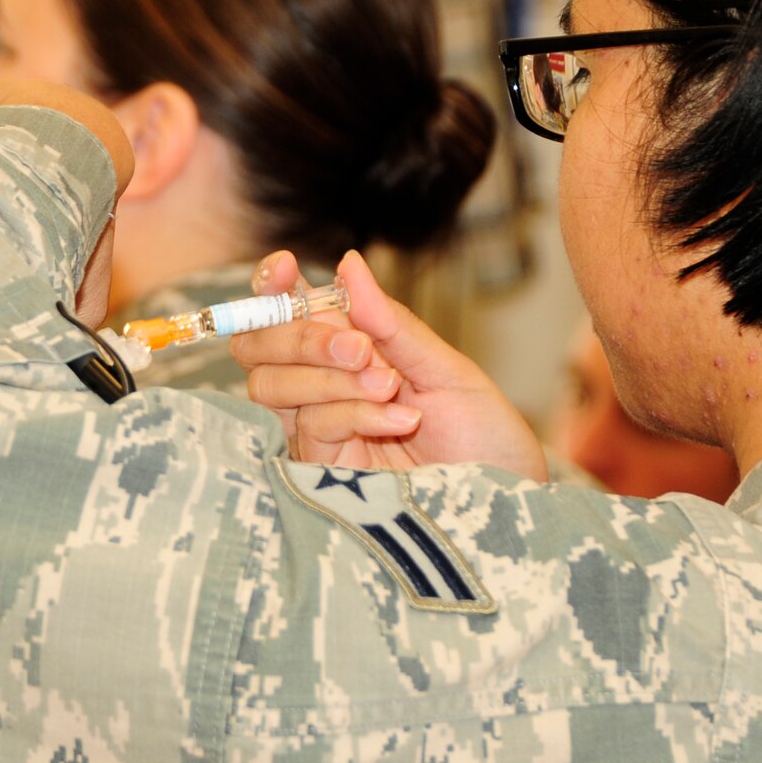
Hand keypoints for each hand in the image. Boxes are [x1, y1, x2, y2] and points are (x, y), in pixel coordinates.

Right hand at [232, 249, 546, 480]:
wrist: (505, 499)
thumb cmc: (483, 435)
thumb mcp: (444, 368)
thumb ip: (390, 323)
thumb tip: (347, 264)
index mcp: (346, 354)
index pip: (283, 314)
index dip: (272, 288)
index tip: (289, 267)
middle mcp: (320, 389)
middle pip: (256, 348)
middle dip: (300, 336)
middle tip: (358, 346)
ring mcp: (317, 432)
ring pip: (271, 386)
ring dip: (330, 377)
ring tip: (390, 387)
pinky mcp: (321, 471)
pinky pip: (311, 425)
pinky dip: (355, 411)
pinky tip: (399, 419)